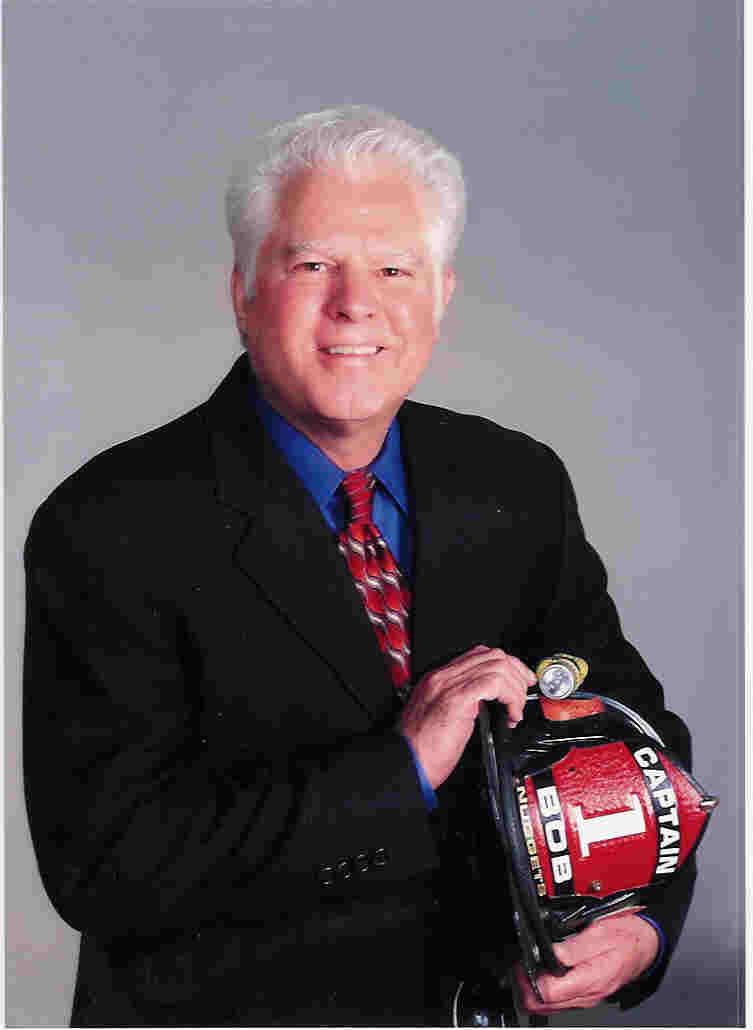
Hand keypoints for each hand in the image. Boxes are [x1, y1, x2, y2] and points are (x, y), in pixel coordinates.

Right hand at [398, 645, 534, 788]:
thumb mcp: (442, 718)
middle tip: (524, 694)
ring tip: (515, 711)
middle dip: (517, 673)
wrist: (405, 763)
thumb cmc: (420, 750)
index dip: (506, 665)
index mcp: (438, 679)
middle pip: (493, 655)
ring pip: (498, 666)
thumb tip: (489, 704)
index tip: (519, 681)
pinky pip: (495, 683)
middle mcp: (443, 677)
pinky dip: (511, 697)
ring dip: (516, 689)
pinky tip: (511, 715)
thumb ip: (462, 704)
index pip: (479, 654)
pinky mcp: (457, 700)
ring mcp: (448, 686)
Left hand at [513, 914, 659, 1012]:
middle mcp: (586, 995)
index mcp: (590, 981)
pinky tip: (540, 972)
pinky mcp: (584, 994)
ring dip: (533, 989)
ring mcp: (585, 997)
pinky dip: (544, 990)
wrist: (645, 945)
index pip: (548, 993)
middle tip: (519, 966)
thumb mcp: (600, 932)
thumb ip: (573, 946)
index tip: (521, 963)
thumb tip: (550, 952)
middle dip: (525, 988)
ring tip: (526, 967)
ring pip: (549, 1007)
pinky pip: (558, 1000)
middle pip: (543, 1006)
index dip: (528, 979)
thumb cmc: (627, 938)